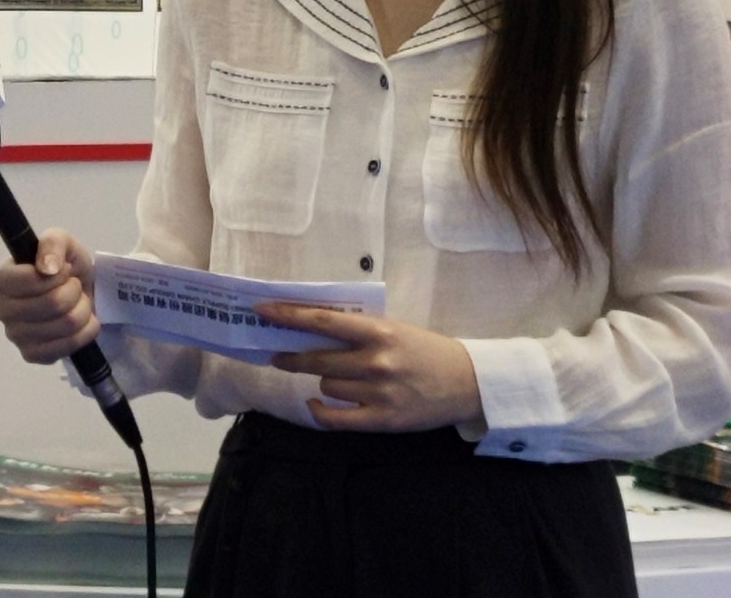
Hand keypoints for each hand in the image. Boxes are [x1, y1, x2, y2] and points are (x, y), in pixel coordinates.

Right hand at [0, 229, 99, 363]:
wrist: (81, 293)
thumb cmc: (64, 266)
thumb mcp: (61, 241)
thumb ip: (52, 244)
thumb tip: (47, 268)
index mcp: (1, 280)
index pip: (30, 281)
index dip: (57, 274)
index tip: (64, 270)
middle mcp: (2, 310)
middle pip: (53, 304)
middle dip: (74, 291)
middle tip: (74, 286)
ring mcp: (16, 336)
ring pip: (65, 324)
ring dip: (83, 308)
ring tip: (79, 301)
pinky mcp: (32, 355)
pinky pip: (68, 346)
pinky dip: (85, 331)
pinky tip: (82, 321)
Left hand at [257, 302, 482, 432]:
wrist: (467, 382)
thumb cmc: (425, 351)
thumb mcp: (393, 329)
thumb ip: (357, 329)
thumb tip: (310, 326)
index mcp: (379, 331)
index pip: (323, 320)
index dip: (289, 315)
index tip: (262, 310)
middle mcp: (376, 361)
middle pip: (316, 358)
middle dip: (292, 356)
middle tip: (278, 354)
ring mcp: (379, 392)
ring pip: (327, 384)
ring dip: (324, 380)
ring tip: (339, 377)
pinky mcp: (382, 420)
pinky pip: (335, 417)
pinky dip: (319, 410)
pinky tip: (314, 403)